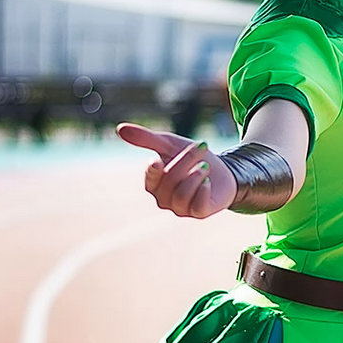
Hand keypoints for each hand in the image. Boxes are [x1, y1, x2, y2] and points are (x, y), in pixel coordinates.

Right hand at [116, 123, 237, 218]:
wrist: (222, 171)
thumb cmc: (191, 158)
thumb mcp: (170, 144)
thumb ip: (146, 139)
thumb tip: (120, 129)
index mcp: (154, 184)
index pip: (150, 179)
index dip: (153, 172)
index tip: (158, 161)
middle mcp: (164, 200)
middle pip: (170, 181)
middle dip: (186, 160)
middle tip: (202, 145)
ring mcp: (181, 209)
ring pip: (182, 194)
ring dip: (196, 175)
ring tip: (206, 165)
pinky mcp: (199, 213)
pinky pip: (197, 206)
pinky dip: (203, 190)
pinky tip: (209, 181)